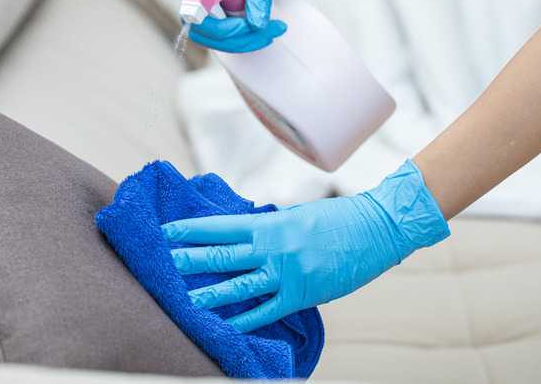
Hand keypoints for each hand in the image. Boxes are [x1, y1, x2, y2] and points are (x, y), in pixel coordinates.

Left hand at [161, 160, 449, 333]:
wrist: (377, 229)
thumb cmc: (337, 219)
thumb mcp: (296, 216)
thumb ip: (268, 227)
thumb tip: (240, 235)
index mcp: (271, 223)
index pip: (222, 227)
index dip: (192, 230)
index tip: (168, 230)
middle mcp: (274, 247)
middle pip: (223, 256)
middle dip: (190, 260)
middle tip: (163, 262)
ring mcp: (288, 272)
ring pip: (240, 286)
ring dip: (210, 294)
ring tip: (185, 300)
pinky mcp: (303, 294)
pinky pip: (267, 310)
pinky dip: (245, 318)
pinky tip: (226, 324)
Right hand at [178, 0, 286, 52]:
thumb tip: (257, 22)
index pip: (197, 18)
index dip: (223, 31)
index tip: (250, 26)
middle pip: (203, 31)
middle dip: (238, 40)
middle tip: (270, 33)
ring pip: (209, 33)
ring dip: (239, 40)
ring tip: (269, 31)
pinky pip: (215, 25)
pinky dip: (237, 32)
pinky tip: (259, 25)